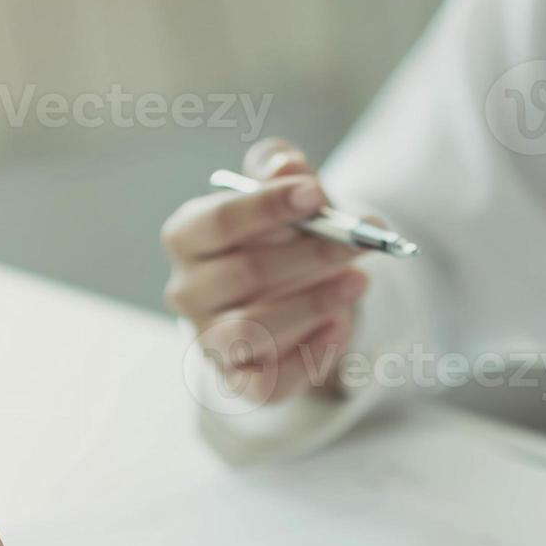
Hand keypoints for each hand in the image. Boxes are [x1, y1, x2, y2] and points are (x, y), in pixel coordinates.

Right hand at [163, 138, 370, 405]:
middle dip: (309, 256)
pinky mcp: (238, 381)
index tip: (315, 194)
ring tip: (358, 282)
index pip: (218, 221)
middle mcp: (187, 291)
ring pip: (252, 329)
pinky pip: (269, 380)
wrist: (292, 294)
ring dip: (313, 303)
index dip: (266, 206)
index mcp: (188, 237)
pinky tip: (339, 328)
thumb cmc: (282, 236)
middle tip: (356, 244)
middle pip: (244, 274)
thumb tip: (288, 164)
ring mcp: (209, 340)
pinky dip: (309, 355)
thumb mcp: (285, 193)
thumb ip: (283, 169)